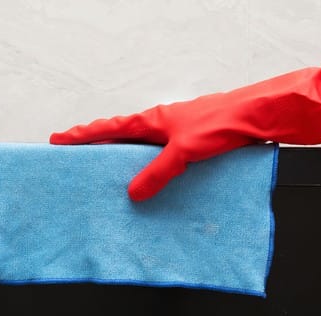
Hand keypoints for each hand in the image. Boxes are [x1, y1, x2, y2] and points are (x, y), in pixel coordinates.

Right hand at [50, 63, 320, 200]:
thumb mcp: (186, 150)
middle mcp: (162, 126)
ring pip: (142, 151)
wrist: (262, 116)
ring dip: (126, 164)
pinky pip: (164, 161)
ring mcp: (178, 136)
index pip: (108, 129)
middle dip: (98, 151)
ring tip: (109, 183)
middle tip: (78, 164)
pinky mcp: (195, 147)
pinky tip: (154, 189)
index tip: (58, 141)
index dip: (82, 136)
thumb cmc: (224, 122)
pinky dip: (153, 173)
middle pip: (121, 139)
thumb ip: (159, 172)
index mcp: (152, 121)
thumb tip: (133, 194)